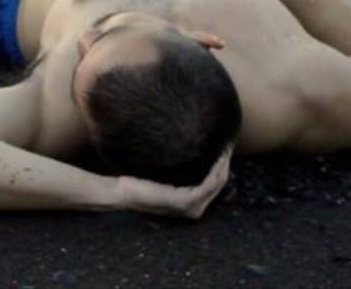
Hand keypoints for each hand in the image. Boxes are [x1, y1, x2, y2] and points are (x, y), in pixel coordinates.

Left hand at [114, 148, 231, 218]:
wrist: (121, 190)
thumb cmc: (136, 180)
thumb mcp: (160, 172)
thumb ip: (173, 164)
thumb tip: (180, 141)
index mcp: (189, 203)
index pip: (212, 184)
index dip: (221, 164)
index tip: (224, 145)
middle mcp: (194, 209)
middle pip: (218, 183)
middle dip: (225, 162)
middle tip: (229, 142)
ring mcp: (191, 207)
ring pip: (217, 182)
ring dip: (224, 163)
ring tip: (227, 145)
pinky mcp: (186, 202)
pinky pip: (209, 184)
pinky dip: (216, 169)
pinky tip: (218, 154)